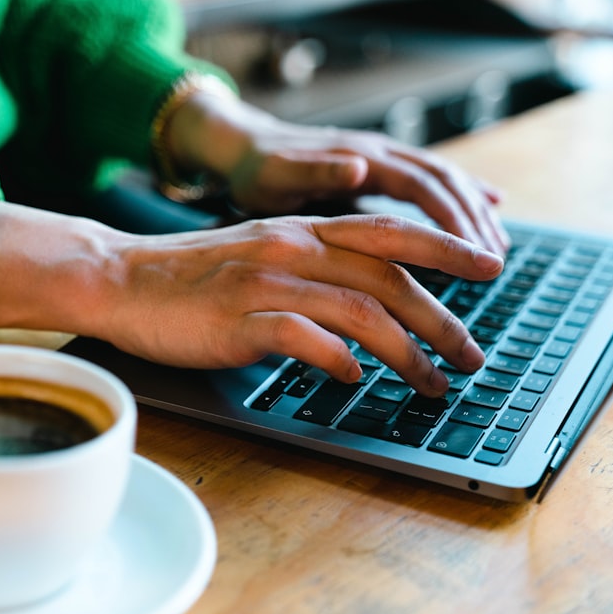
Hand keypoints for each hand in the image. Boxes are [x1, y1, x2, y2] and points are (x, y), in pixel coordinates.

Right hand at [0, 202, 503, 395]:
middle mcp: (293, 249)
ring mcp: (267, 284)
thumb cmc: (192, 278)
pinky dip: (337, 359)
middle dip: (442, 320)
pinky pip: (303, 337)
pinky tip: (354, 379)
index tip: (491, 265)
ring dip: (405, 352)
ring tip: (431, 384)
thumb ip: (314, 266)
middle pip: (388, 280)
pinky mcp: (239, 320)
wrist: (121, 279)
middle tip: (471, 355)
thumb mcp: (261, 253)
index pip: (390, 234)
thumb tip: (367, 305)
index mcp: (302, 229)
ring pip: (359, 312)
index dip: (446, 248)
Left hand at [164, 88, 509, 254]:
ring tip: (495, 250)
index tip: (477, 255)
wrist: (243, 148)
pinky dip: (459, 199)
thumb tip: (358, 166)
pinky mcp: (380, 170)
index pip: (423, 187)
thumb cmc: (257, 171)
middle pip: (443, 184)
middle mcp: (380, 153)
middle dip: (472, 223)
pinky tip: (482, 217)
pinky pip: (429, 184)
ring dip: (472, 213)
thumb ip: (316, 170)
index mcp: (362, 157)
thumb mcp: (277, 174)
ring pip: (442, 182)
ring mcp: (383, 159)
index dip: (454, 220)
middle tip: (494, 266)